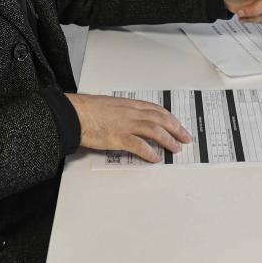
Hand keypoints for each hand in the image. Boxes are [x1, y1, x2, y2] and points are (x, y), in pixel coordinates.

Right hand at [64, 93, 191, 162]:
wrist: (75, 114)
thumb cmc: (88, 110)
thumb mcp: (110, 105)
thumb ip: (122, 111)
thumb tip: (129, 119)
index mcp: (130, 104)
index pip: (156, 110)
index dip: (169, 117)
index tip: (178, 124)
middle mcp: (132, 113)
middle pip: (160, 119)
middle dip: (176, 128)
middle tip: (186, 137)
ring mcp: (127, 125)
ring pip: (155, 131)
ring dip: (168, 140)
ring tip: (176, 149)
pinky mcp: (119, 138)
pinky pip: (140, 146)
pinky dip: (150, 152)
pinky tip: (156, 158)